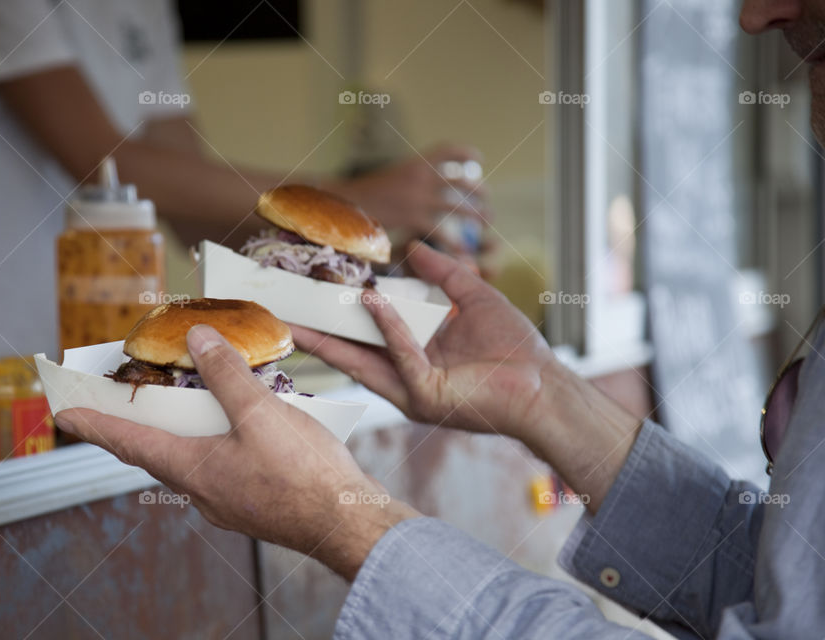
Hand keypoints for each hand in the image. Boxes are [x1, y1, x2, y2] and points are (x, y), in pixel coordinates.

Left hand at [54, 325, 418, 579]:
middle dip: (132, 423)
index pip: (128, 442)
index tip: (63, 412)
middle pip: (155, 451)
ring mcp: (228, 499)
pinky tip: (236, 423)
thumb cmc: (304, 474)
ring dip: (176, 430)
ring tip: (177, 401)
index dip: (94, 422)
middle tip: (115, 400)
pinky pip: (219, 464)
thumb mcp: (261, 413)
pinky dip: (212, 438)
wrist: (346, 522)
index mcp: (193, 469)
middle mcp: (202, 489)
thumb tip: (198, 340)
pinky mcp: (253, 499)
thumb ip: (226, 375)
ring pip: (189, 457)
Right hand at [293, 242, 555, 441]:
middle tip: (281, 313)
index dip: (337, 319)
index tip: (309, 298)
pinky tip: (371, 300)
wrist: (545, 386)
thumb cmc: (516, 349)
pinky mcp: (427, 397)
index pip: (365, 337)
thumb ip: (443, 275)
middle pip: (350, 353)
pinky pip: (401, 357)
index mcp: (413, 358)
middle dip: (315, 334)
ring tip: (297, 316)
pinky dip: (387, 327)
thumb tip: (414, 249)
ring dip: (329, 338)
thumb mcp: (473, 298)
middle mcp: (404, 378)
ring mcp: (412, 390)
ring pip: (361, 361)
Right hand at [324, 144, 491, 236]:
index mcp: (414, 163)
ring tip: (487, 221)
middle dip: (479, 190)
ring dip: (477, 214)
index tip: (479, 157)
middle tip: (487, 199)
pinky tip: (464, 251)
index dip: (466, 153)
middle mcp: (420, 177)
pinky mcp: (413, 219)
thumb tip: (423, 187)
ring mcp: (418, 197)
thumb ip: (408, 180)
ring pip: (458, 205)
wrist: (342, 201)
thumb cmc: (362, 195)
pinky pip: (443, 231)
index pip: (447, 150)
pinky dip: (455, 242)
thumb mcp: (389, 178)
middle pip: (461, 180)